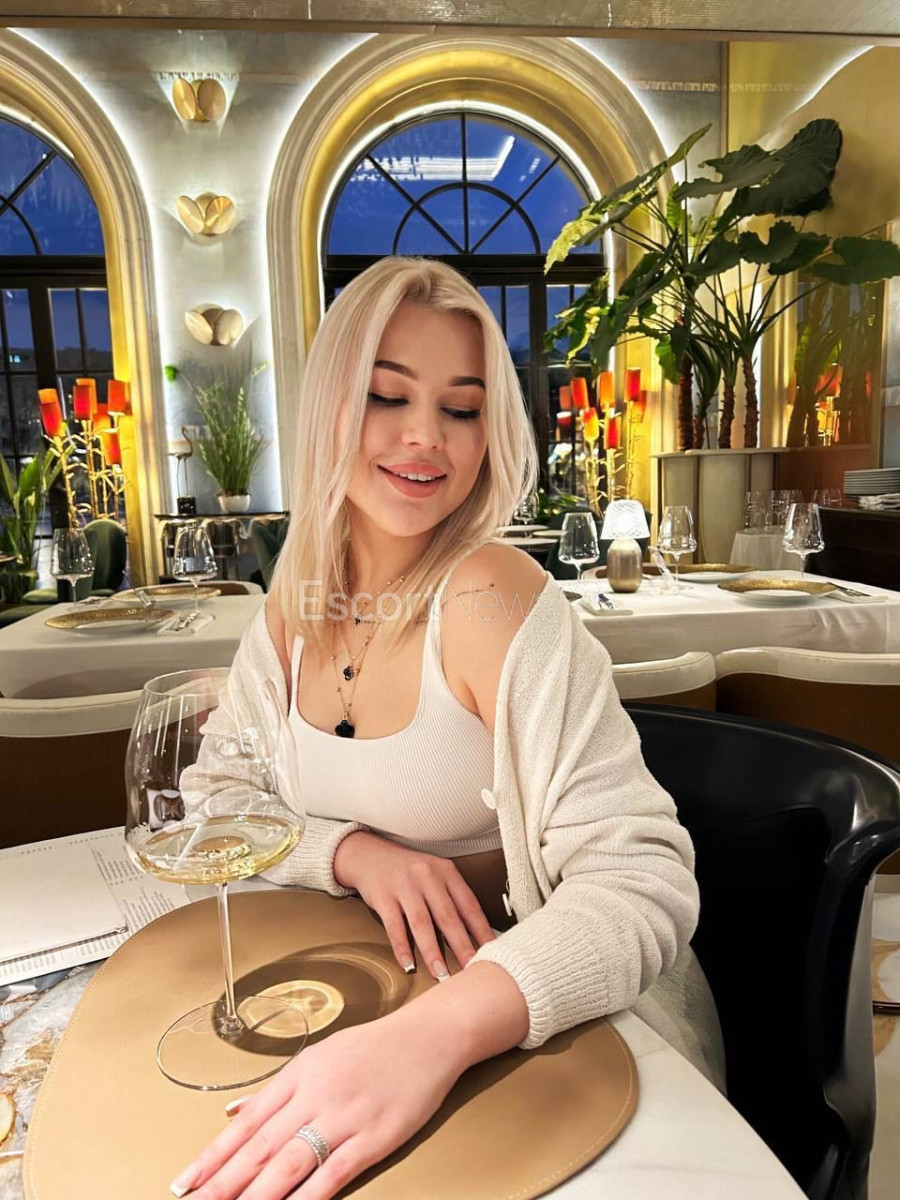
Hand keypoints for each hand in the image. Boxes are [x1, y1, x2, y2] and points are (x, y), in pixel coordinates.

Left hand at [169, 1006, 463, 1199]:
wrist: (429, 1036)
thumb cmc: (375, 1046)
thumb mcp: (320, 1056)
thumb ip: (276, 1089)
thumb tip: (232, 1112)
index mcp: (299, 1074)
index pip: (246, 1121)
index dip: (212, 1155)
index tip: (184, 1181)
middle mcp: (316, 1094)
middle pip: (260, 1146)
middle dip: (222, 1183)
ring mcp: (345, 1116)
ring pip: (289, 1162)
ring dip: (254, 1195)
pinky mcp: (375, 1136)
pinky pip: (334, 1172)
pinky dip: (308, 1196)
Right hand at [333, 832, 494, 978]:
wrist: (370, 855)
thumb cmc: (409, 872)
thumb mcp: (435, 876)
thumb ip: (452, 900)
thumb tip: (474, 936)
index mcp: (446, 872)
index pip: (469, 905)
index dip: (482, 931)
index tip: (493, 952)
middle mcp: (428, 876)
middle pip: (448, 916)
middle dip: (462, 946)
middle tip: (472, 969)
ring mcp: (404, 886)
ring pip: (422, 923)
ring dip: (433, 952)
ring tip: (442, 975)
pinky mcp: (383, 896)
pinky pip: (394, 926)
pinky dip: (402, 948)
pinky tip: (408, 964)